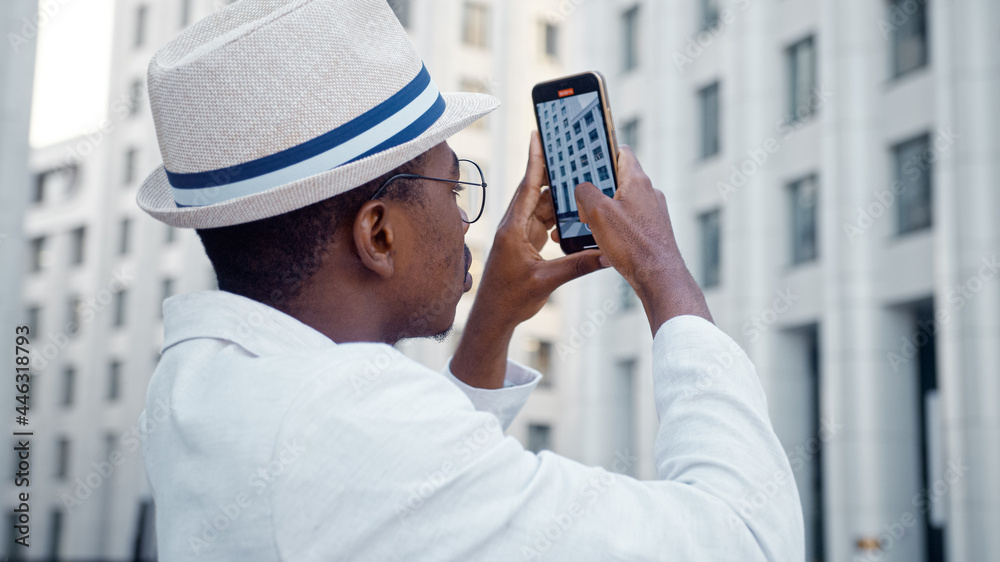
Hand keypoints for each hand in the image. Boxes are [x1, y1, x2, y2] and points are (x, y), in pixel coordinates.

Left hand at [451, 131, 607, 387]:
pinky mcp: (526, 244)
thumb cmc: (510, 299)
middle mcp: (515, 226)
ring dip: (562, 199)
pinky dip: (561, 219)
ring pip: (544, 208)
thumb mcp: (546, 282)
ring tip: (582, 182)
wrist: (493, 318)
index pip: (527, 186)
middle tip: (574, 155)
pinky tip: (577, 215)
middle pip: (539, 192)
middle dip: (556, 175)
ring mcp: (520, 234)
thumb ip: (577, 266)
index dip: (534, 159)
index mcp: (513, 228)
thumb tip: (607, 255)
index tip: (537, 133)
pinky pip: (545, 223)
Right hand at [574, 145, 711, 333]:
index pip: (621, 152)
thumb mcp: (598, 213)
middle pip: (618, 179)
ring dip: (604, 210)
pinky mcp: (653, 231)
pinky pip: (629, 221)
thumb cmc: (632, 245)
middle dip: (597, 188)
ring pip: (622, 202)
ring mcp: (653, 213)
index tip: (587, 156)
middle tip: (579, 198)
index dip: (603, 151)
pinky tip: (603, 240)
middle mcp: (649, 193)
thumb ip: (585, 193)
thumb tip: (582, 190)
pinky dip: (615, 225)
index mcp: (637, 181)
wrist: (659, 277)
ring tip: (588, 222)